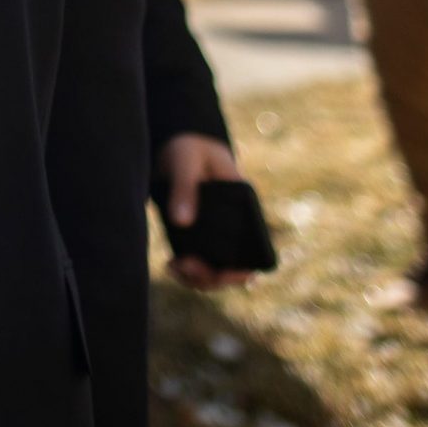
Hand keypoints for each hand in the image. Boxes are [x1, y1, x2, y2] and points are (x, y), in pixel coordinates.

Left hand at [158, 133, 255, 289]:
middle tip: (183, 266)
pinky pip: (200, 265)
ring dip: (198, 279)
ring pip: (216, 272)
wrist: (180, 147)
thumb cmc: (190, 149)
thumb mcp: (187, 161)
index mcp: (245, 209)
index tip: (220, 272)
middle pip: (234, 269)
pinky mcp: (198, 238)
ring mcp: (218, 236)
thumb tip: (180, 222)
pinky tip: (172, 265)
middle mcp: (236, 228)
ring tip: (174, 268)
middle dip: (211, 278)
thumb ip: (184, 188)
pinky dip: (188, 273)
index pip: (255, 249)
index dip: (242, 270)